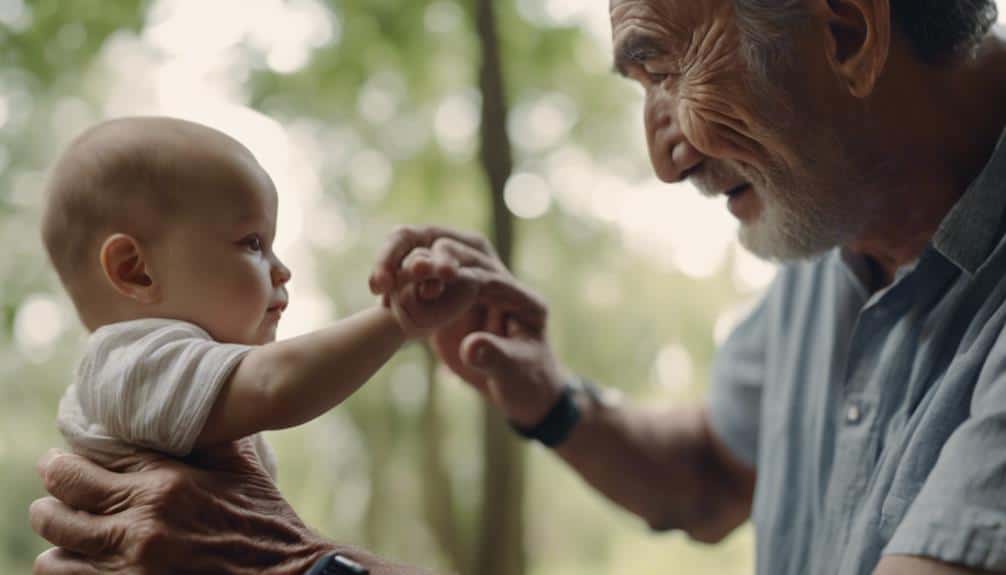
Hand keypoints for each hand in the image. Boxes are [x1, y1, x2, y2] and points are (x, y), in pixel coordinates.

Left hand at [29, 441, 431, 574]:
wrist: (286, 574)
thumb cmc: (264, 520)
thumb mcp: (240, 467)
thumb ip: (204, 438)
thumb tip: (180, 408)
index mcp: (167, 484)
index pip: (93, 462)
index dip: (68, 458)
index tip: (62, 457)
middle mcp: (142, 523)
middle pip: (64, 500)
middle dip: (52, 490)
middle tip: (51, 485)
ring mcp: (132, 565)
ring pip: (59, 545)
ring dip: (54, 533)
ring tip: (57, 524)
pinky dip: (63, 566)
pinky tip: (68, 558)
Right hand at [370, 226, 566, 425]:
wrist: (513, 385)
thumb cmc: (522, 381)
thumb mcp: (514, 374)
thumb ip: (494, 357)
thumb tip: (471, 347)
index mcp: (521, 296)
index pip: (488, 274)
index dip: (459, 276)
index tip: (432, 287)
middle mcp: (495, 276)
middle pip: (459, 246)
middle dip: (429, 255)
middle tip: (407, 273)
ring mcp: (469, 278)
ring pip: (433, 247)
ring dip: (404, 256)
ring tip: (380, 282)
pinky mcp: (446, 289)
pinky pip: (418, 269)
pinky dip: (396, 272)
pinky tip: (378, 288)